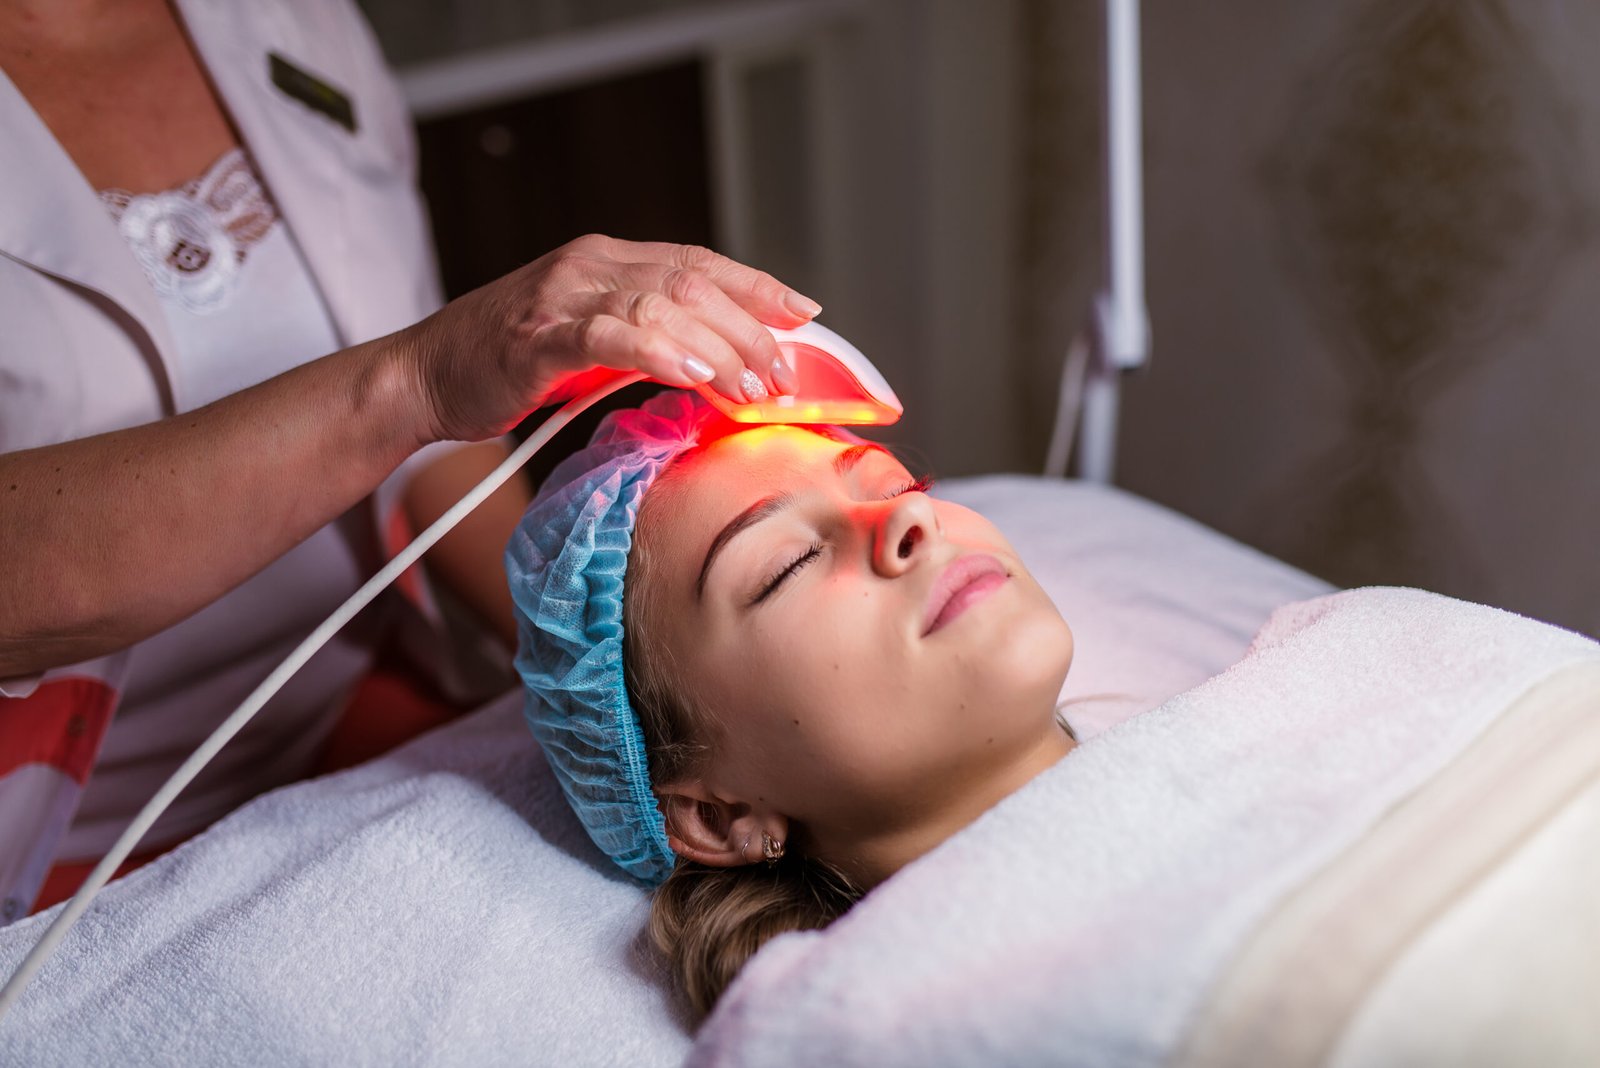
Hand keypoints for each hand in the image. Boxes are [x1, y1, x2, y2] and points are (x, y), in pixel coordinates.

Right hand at [399, 234, 821, 442]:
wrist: (423, 376)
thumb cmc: (508, 365)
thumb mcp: (590, 343)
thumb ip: (646, 341)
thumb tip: (719, 367)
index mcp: (606, 260)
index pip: (698, 262)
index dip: (756, 285)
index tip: (804, 312)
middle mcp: (589, 265)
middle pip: (692, 282)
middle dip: (750, 328)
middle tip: (784, 372)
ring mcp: (563, 296)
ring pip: (662, 303)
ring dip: (719, 347)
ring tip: (753, 385)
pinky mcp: (537, 336)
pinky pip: (610, 334)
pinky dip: (661, 351)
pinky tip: (694, 374)